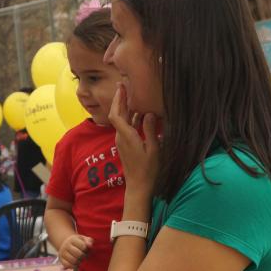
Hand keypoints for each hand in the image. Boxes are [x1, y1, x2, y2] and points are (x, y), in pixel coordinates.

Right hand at [59, 234, 92, 268]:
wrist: (67, 244)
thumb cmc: (78, 243)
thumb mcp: (84, 239)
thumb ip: (89, 241)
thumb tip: (89, 245)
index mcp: (72, 239)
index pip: (83, 246)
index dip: (86, 249)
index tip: (85, 250)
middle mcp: (66, 246)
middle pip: (79, 254)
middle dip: (83, 256)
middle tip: (84, 256)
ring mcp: (63, 253)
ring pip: (73, 260)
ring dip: (79, 262)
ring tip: (80, 260)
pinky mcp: (61, 259)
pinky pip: (68, 265)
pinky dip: (73, 266)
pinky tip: (76, 264)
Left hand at [109, 84, 159, 199]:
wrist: (138, 185)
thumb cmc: (148, 169)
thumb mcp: (153, 148)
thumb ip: (151, 130)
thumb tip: (149, 113)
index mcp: (126, 136)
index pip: (117, 114)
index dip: (118, 100)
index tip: (121, 87)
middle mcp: (121, 137)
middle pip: (116, 114)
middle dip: (119, 99)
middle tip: (123, 85)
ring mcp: (122, 141)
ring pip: (121, 120)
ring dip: (125, 107)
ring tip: (132, 94)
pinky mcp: (125, 144)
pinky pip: (126, 126)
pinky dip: (131, 117)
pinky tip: (140, 112)